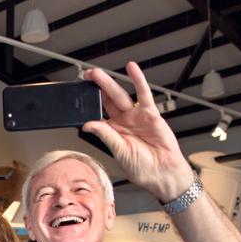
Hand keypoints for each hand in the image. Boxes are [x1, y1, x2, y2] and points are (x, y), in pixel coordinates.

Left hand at [81, 62, 194, 202]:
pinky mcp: (150, 113)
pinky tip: (131, 69)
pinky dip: (138, 80)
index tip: (77, 95)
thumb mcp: (119, 152)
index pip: (96, 114)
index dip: (87, 105)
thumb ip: (105, 136)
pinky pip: (143, 94)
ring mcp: (135, 116)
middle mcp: (122, 122)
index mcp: (111, 133)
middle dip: (95, 88)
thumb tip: (88, 125)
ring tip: (97, 74)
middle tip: (85, 77)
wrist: (163, 172)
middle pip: (105, 101)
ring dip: (109, 83)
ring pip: (119, 95)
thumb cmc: (142, 168)